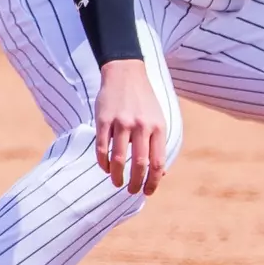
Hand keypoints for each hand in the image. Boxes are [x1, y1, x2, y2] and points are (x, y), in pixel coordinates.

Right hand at [93, 59, 167, 195]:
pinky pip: (102, 148)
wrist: (126, 72)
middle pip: (139, 164)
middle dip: (136, 183)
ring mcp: (121, 122)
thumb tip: (161, 173)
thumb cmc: (144, 100)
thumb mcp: (158, 119)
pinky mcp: (104, 119)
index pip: (158, 162)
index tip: (147, 192)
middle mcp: (141, 126)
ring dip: (117, 176)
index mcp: (158, 127)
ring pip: (118, 159)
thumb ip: (158, 144)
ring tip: (117, 182)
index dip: (153, 182)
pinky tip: (105, 168)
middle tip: (132, 191)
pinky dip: (103, 163)